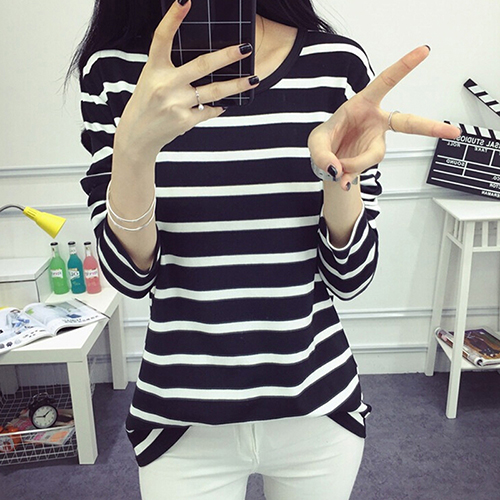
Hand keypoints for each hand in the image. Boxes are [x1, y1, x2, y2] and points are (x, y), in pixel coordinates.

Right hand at [115, 0, 258, 160]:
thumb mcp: (151, 78)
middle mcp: (165, 84)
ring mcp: (176, 104)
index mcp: (154, 68)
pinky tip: (224, 104)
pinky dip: (218, 107)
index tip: (185, 0)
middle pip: (202, 65)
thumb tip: (204, 60)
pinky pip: (209, 110)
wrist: (137, 136)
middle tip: (246, 47)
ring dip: (237, 85)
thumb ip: (171, 67)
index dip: (173, 18)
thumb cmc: (147, 103)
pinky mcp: (185, 121)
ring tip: (254, 79)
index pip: (162, 38)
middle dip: (227, 56)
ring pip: (214, 91)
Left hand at [307, 46, 460, 190]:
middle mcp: (376, 122)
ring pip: (374, 155)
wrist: (326, 163)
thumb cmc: (326, 141)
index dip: (405, 66)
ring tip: (337, 167)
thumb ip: (323, 154)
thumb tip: (337, 169)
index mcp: (364, 104)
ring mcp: (376, 143)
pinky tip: (341, 179)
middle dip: (430, 127)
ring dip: (354, 163)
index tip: (425, 51)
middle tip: (453, 132)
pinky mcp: (371, 160)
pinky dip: (349, 176)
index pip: (386, 82)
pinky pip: (364, 169)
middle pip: (408, 123)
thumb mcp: (316, 142)